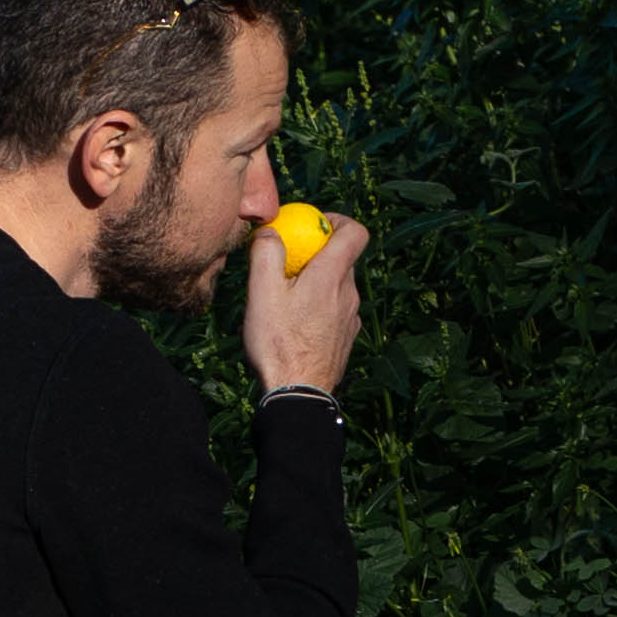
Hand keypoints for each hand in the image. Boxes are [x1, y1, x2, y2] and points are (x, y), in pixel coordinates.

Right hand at [241, 212, 367, 394]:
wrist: (298, 395)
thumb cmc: (277, 344)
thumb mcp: (261, 293)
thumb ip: (265, 253)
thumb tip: (269, 231)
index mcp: (331, 277)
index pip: (355, 232)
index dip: (337, 221)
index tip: (314, 226)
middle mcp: (348, 294)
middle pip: (342, 259)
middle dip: (318, 253)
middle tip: (287, 263)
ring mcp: (351, 318)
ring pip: (338, 286)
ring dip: (317, 282)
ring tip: (286, 297)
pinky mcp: (347, 338)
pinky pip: (336, 310)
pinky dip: (320, 305)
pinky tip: (296, 322)